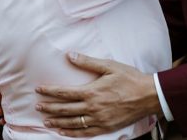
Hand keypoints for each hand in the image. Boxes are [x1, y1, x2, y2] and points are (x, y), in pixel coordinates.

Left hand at [34, 52, 159, 136]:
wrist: (148, 95)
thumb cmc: (129, 78)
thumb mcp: (109, 66)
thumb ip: (88, 62)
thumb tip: (70, 55)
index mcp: (92, 92)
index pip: (65, 92)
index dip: (50, 91)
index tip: (39, 90)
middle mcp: (93, 107)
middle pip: (65, 109)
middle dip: (50, 108)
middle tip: (38, 107)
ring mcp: (99, 119)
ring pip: (73, 122)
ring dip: (58, 122)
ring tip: (46, 122)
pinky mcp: (106, 127)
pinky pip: (85, 132)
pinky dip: (72, 133)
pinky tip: (64, 132)